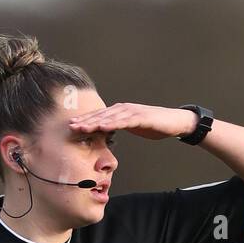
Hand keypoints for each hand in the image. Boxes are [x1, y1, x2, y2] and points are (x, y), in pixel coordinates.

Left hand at [68, 103, 197, 141]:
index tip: (72, 126)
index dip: (85, 121)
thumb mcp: (132, 127)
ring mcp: (132, 112)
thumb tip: (107, 133)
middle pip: (101, 115)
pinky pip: (124, 121)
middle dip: (85, 121)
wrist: (173, 121)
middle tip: (70, 126)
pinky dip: (113, 124)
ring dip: (95, 122)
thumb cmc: (154, 125)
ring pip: (109, 117)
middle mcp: (123, 109)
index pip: (100, 117)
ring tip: (82, 127)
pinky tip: (103, 127)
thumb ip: (120, 127)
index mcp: (120, 112)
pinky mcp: (141, 117)